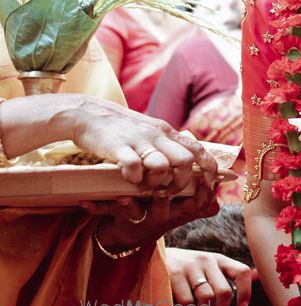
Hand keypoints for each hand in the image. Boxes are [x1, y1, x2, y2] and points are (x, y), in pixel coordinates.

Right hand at [69, 99, 217, 193]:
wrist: (86, 114)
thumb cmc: (119, 127)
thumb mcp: (149, 129)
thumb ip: (167, 142)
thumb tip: (188, 158)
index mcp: (166, 131)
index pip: (199, 149)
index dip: (210, 169)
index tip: (210, 183)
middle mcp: (156, 135)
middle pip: (185, 161)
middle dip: (181, 182)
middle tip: (167, 191)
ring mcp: (138, 141)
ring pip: (162, 167)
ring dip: (156, 183)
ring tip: (145, 186)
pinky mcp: (118, 147)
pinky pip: (134, 168)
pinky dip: (134, 179)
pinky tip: (128, 178)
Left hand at [85, 184, 219, 254]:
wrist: (133, 231)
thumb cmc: (162, 207)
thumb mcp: (184, 202)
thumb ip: (201, 189)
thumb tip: (226, 174)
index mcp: (180, 208)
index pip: (198, 203)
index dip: (202, 194)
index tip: (204, 180)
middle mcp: (163, 215)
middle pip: (168, 210)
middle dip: (165, 200)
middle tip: (162, 189)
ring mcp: (141, 218)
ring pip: (138, 213)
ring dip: (131, 206)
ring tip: (124, 197)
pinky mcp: (119, 219)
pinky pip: (107, 212)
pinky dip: (96, 207)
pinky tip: (85, 202)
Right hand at [166, 246, 253, 305]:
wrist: (152, 259)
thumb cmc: (184, 270)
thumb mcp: (206, 268)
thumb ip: (227, 275)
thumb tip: (257, 280)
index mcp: (218, 260)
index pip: (241, 272)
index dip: (245, 293)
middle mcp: (206, 260)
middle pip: (224, 292)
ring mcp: (189, 266)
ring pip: (207, 298)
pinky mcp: (172, 274)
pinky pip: (187, 302)